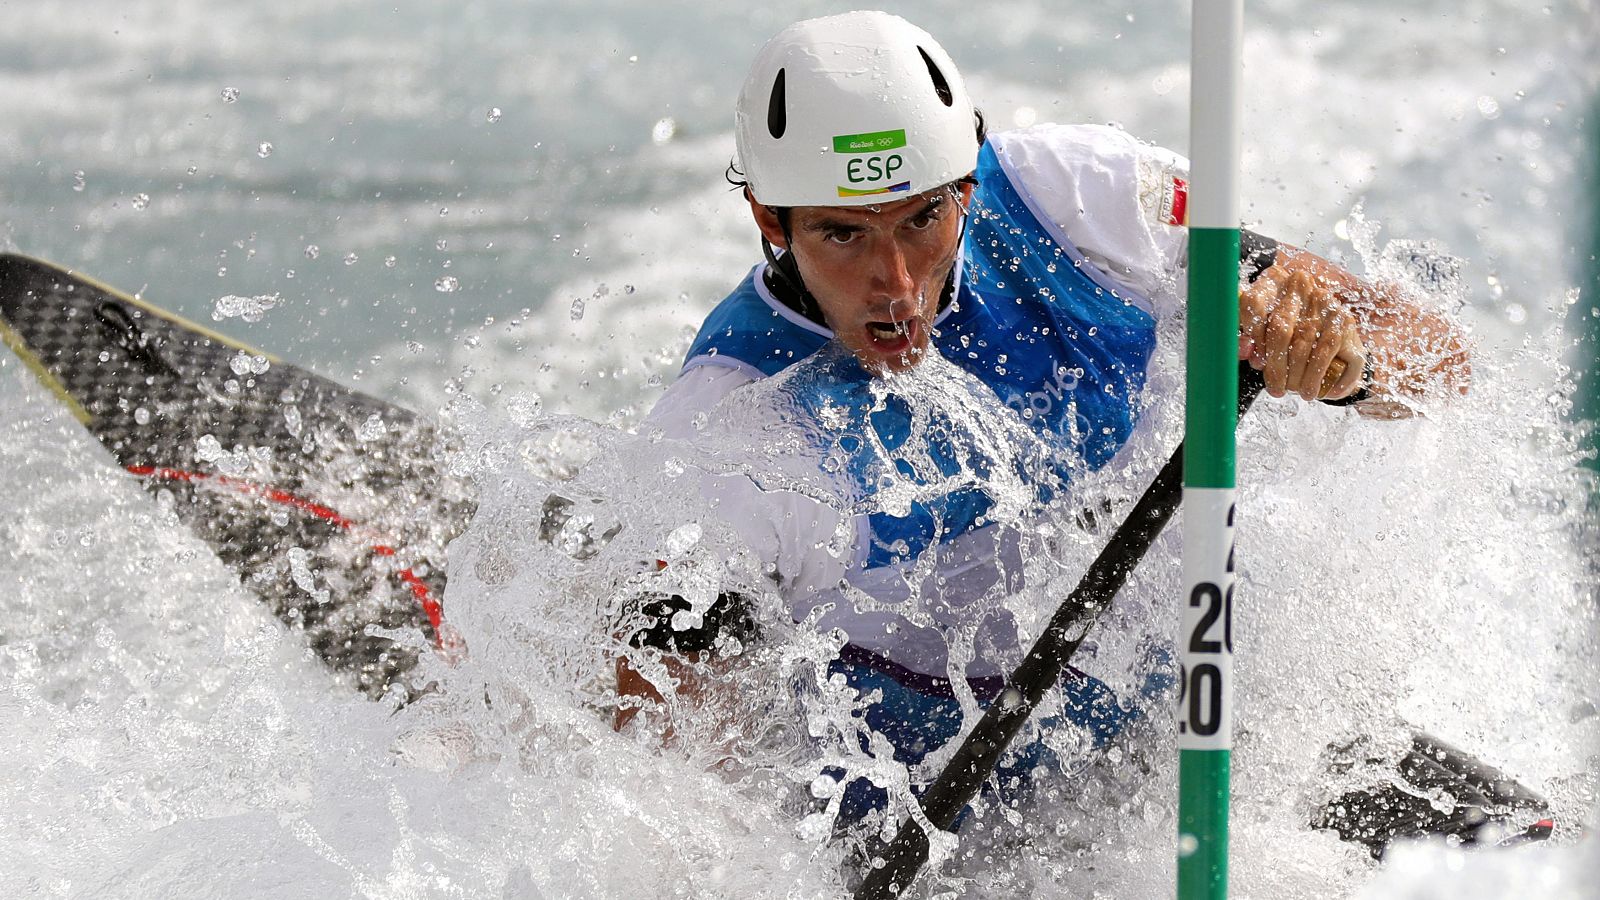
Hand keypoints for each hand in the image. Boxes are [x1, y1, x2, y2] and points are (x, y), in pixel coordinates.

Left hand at [1239, 267, 1365, 400]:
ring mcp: (1324, 300)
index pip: (1255, 303)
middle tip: (1275, 389)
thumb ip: (1245, 339)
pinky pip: (1328, 350)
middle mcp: (1299, 284)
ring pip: (1305, 342)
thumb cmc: (1282, 331)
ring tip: (1295, 392)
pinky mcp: (1344, 318)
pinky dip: (1319, 374)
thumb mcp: (1259, 331)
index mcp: (1272, 280)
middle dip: (1276, 365)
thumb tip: (1244, 349)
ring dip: (1298, 375)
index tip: (1255, 362)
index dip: (1252, 335)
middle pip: (1281, 327)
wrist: (1325, 331)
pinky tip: (1315, 390)